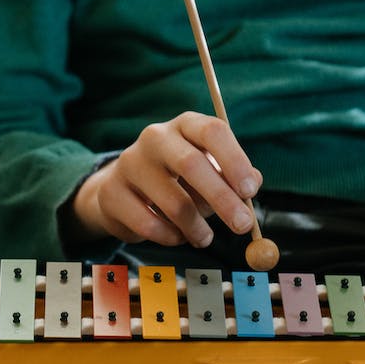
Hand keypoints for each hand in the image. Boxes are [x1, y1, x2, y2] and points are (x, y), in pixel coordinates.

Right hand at [70, 112, 263, 248]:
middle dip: (222, 199)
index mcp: (185, 125)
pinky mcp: (112, 193)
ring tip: (205, 238)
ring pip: (174, 202)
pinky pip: (149, 224)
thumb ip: (233, 177)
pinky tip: (176, 236)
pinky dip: (170, 237)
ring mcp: (129, 163)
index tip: (250, 191)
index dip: (234, 161)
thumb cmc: (177, 181)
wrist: (122, 191)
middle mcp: (155, 137)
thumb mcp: (208, 173)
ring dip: (197, 228)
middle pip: (192, 164)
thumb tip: (253, 183)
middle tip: (242, 226)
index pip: (212, 131)